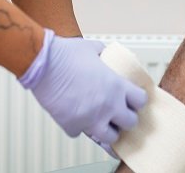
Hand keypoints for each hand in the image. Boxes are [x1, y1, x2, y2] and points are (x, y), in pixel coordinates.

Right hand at [19, 30, 147, 146]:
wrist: (43, 64)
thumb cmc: (66, 54)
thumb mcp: (93, 48)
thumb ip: (104, 53)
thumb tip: (106, 53)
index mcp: (117, 86)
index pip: (141, 101)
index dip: (137, 100)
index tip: (132, 99)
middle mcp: (108, 106)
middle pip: (130, 123)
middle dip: (125, 118)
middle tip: (118, 114)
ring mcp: (91, 119)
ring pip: (110, 138)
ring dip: (107, 130)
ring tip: (101, 122)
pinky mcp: (73, 127)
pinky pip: (81, 133)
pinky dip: (79, 127)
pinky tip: (75, 117)